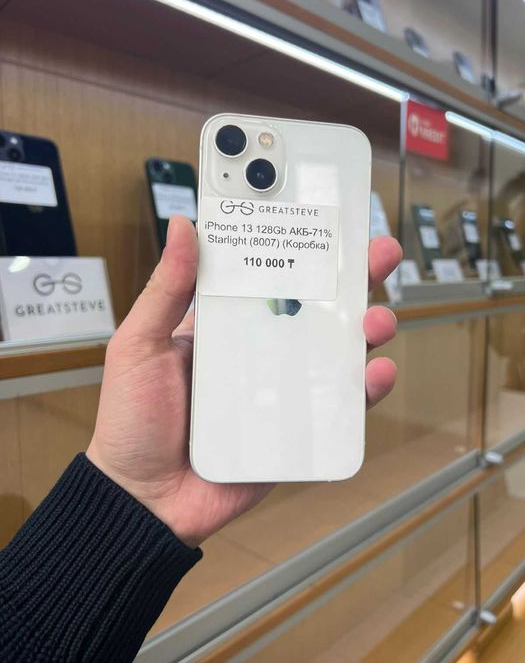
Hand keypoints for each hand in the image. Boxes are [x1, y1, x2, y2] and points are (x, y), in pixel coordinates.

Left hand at [87, 217, 401, 546]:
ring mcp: (281, 389)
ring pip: (334, 351)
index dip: (298, 248)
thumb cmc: (132, 421)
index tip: (326, 220)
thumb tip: (185, 226)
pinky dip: (363, 389)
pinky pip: (337, 406)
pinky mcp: (296, 428)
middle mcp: (259, 350)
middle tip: (378, 253)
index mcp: (224, 324)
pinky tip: (375, 373)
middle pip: (313, 307)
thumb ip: (165, 289)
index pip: (269, 275)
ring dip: (365, 330)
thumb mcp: (139, 344)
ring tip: (377, 318)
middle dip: (350, 278)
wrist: (145, 500)